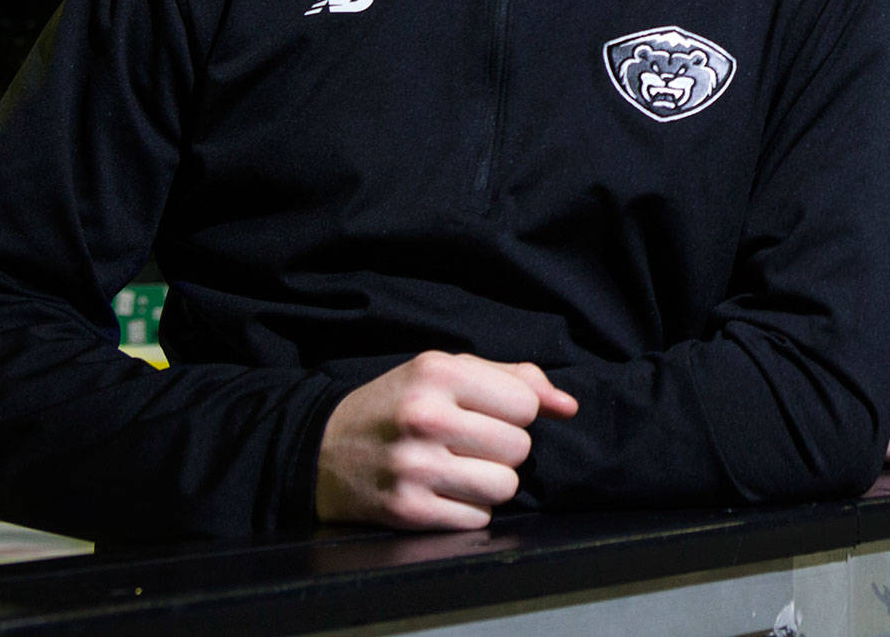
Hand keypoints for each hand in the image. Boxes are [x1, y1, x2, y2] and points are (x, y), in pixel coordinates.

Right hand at [315, 351, 578, 529]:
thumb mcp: (448, 370)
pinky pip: (478, 518)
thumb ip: (516, 379)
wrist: (320, 449)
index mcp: (438, 372)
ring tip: (460, 468)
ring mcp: (414, 467)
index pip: (526, 405)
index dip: (515, 413)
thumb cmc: (398, 403)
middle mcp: (425, 417)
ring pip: (505, 486)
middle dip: (504, 448)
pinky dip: (468, 509)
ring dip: (491, 482)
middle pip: (519, 448)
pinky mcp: (407, 510)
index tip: (488, 414)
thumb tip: (569, 407)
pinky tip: (441, 491)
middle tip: (470, 443)